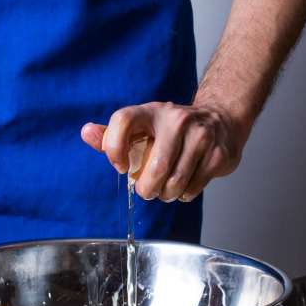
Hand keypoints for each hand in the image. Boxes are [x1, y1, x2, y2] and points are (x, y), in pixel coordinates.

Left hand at [80, 101, 248, 201]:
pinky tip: (185, 183)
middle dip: (147, 189)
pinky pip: (193, 188)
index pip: (123, 120)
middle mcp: (176, 119)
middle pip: (156, 167)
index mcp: (151, 111)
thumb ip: (111, 134)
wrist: (220, 119)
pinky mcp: (218, 154)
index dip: (114, 148)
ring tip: (166, 188)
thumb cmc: (171, 129)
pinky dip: (184, 194)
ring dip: (166, 194)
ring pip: (175, 182)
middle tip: (147, 190)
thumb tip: (85, 132)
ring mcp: (200, 135)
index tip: (120, 167)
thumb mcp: (142, 126)